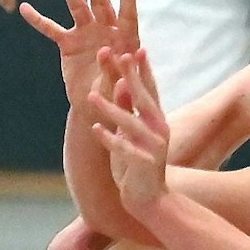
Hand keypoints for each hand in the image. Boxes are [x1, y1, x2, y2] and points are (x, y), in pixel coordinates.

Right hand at [18, 0, 140, 96]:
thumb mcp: (117, 88)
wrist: (96, 106)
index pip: (127, 15)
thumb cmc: (114, 97)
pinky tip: (23, 8)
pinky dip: (38, 20)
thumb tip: (106, 51)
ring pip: (77, 8)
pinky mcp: (68, 44)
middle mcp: (106, 31)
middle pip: (101, 2)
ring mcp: (86, 34)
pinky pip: (51, 29)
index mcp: (125, 40)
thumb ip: (114, 71)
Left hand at [85, 49, 172, 216]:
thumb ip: (128, 110)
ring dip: (110, 109)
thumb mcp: (132, 133)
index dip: (144, 70)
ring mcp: (153, 148)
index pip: (151, 90)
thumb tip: (120, 83)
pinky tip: (95, 130)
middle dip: (131, 77)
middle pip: (144, 99)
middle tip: (120, 57)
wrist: (150, 200)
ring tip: (90, 96)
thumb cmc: (138, 164)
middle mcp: (159, 130)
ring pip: (130, 123)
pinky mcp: (143, 165)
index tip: (136, 49)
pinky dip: (109, 139)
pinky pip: (124, 149)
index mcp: (158, 120)